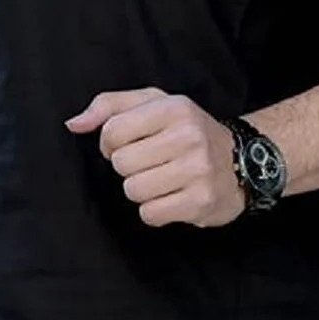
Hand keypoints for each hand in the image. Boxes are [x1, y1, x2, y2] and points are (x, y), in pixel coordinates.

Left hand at [65, 86, 244, 227]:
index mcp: (174, 108)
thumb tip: (73, 124)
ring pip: (133, 191)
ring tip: (163, 180)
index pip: (113, 131)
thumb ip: (109, 107)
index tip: (129, 144)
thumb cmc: (188, 132)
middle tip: (152, 163)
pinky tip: (172, 198)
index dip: (111, 143)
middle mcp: (188, 136)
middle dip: (130, 167)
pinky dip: (155, 211)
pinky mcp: (201, 202)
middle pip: (121, 164)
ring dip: (142, 190)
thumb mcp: (154, 105)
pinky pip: (150, 214)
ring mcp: (197, 170)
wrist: (245, 162)